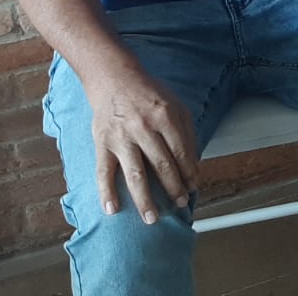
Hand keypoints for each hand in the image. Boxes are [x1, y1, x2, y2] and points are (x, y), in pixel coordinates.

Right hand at [85, 68, 197, 224]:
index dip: (189, 173)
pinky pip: (104, 171)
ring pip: (135, 174)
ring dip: (145, 199)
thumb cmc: (150, 94)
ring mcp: (122, 137)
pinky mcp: (102, 143)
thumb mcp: (176, 105)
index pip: (181, 152)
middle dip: (174, 189)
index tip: (194, 187)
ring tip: (152, 218)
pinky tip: (112, 210)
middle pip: (162, 166)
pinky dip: (106, 192)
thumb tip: (194, 164)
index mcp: (166, 117)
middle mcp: (144, 128)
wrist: (114, 79)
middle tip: (181, 204)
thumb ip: (186, 132)